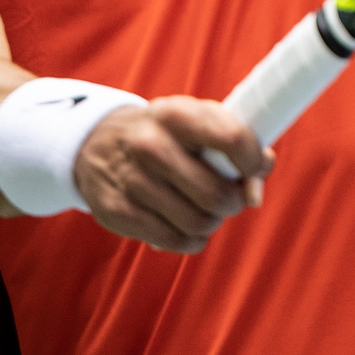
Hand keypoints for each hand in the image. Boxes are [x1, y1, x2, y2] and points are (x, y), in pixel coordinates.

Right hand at [71, 98, 272, 253]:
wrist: (97, 144)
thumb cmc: (165, 134)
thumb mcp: (196, 121)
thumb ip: (237, 142)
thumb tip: (258, 183)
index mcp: (175, 113)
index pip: (232, 139)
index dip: (253, 161)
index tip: (254, 168)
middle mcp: (149, 144)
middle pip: (217, 194)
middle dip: (233, 202)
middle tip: (228, 197)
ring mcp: (131, 180)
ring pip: (199, 223)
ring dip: (211, 222)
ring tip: (203, 209)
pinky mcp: (117, 212)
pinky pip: (175, 241)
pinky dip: (191, 240)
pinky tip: (184, 225)